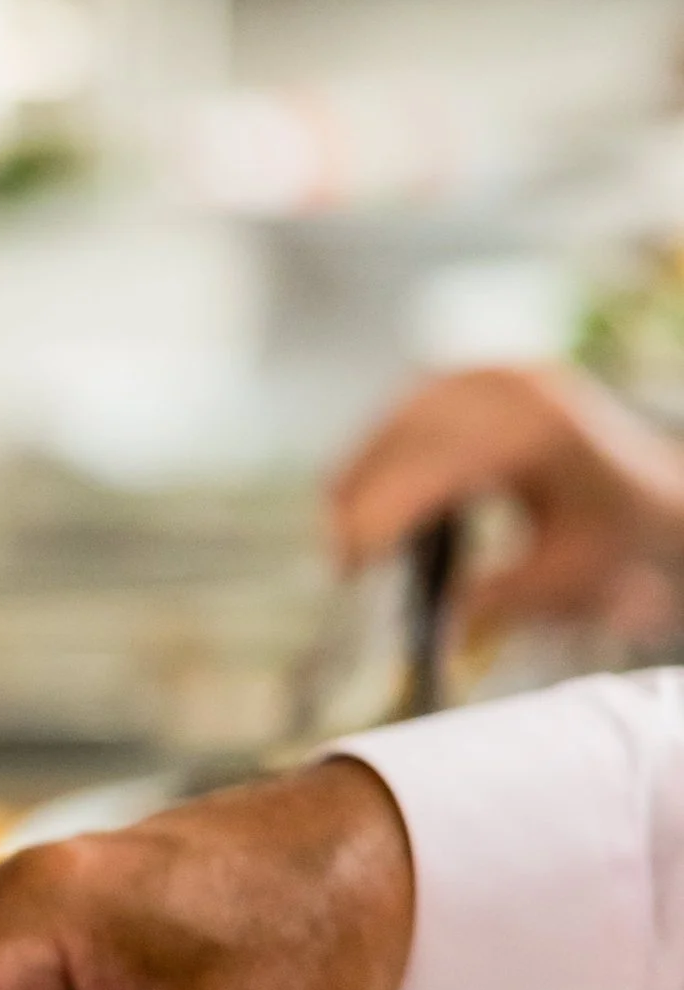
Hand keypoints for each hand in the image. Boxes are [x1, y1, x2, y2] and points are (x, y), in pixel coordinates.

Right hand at [327, 365, 683, 647]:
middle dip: (362, 497)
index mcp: (546, 429)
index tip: (349, 563)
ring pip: (397, 418)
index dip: (383, 512)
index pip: (440, 464)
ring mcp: (494, 372)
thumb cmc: (612, 535)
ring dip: (364, 473)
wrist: (648, 486)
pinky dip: (383, 453)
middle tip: (340, 557)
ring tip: (352, 534)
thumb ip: (497, 600)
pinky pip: (408, 408)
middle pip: (406, 434)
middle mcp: (516, 387)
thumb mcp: (562, 578)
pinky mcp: (476, 375)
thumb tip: (433, 617)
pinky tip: (375, 496)